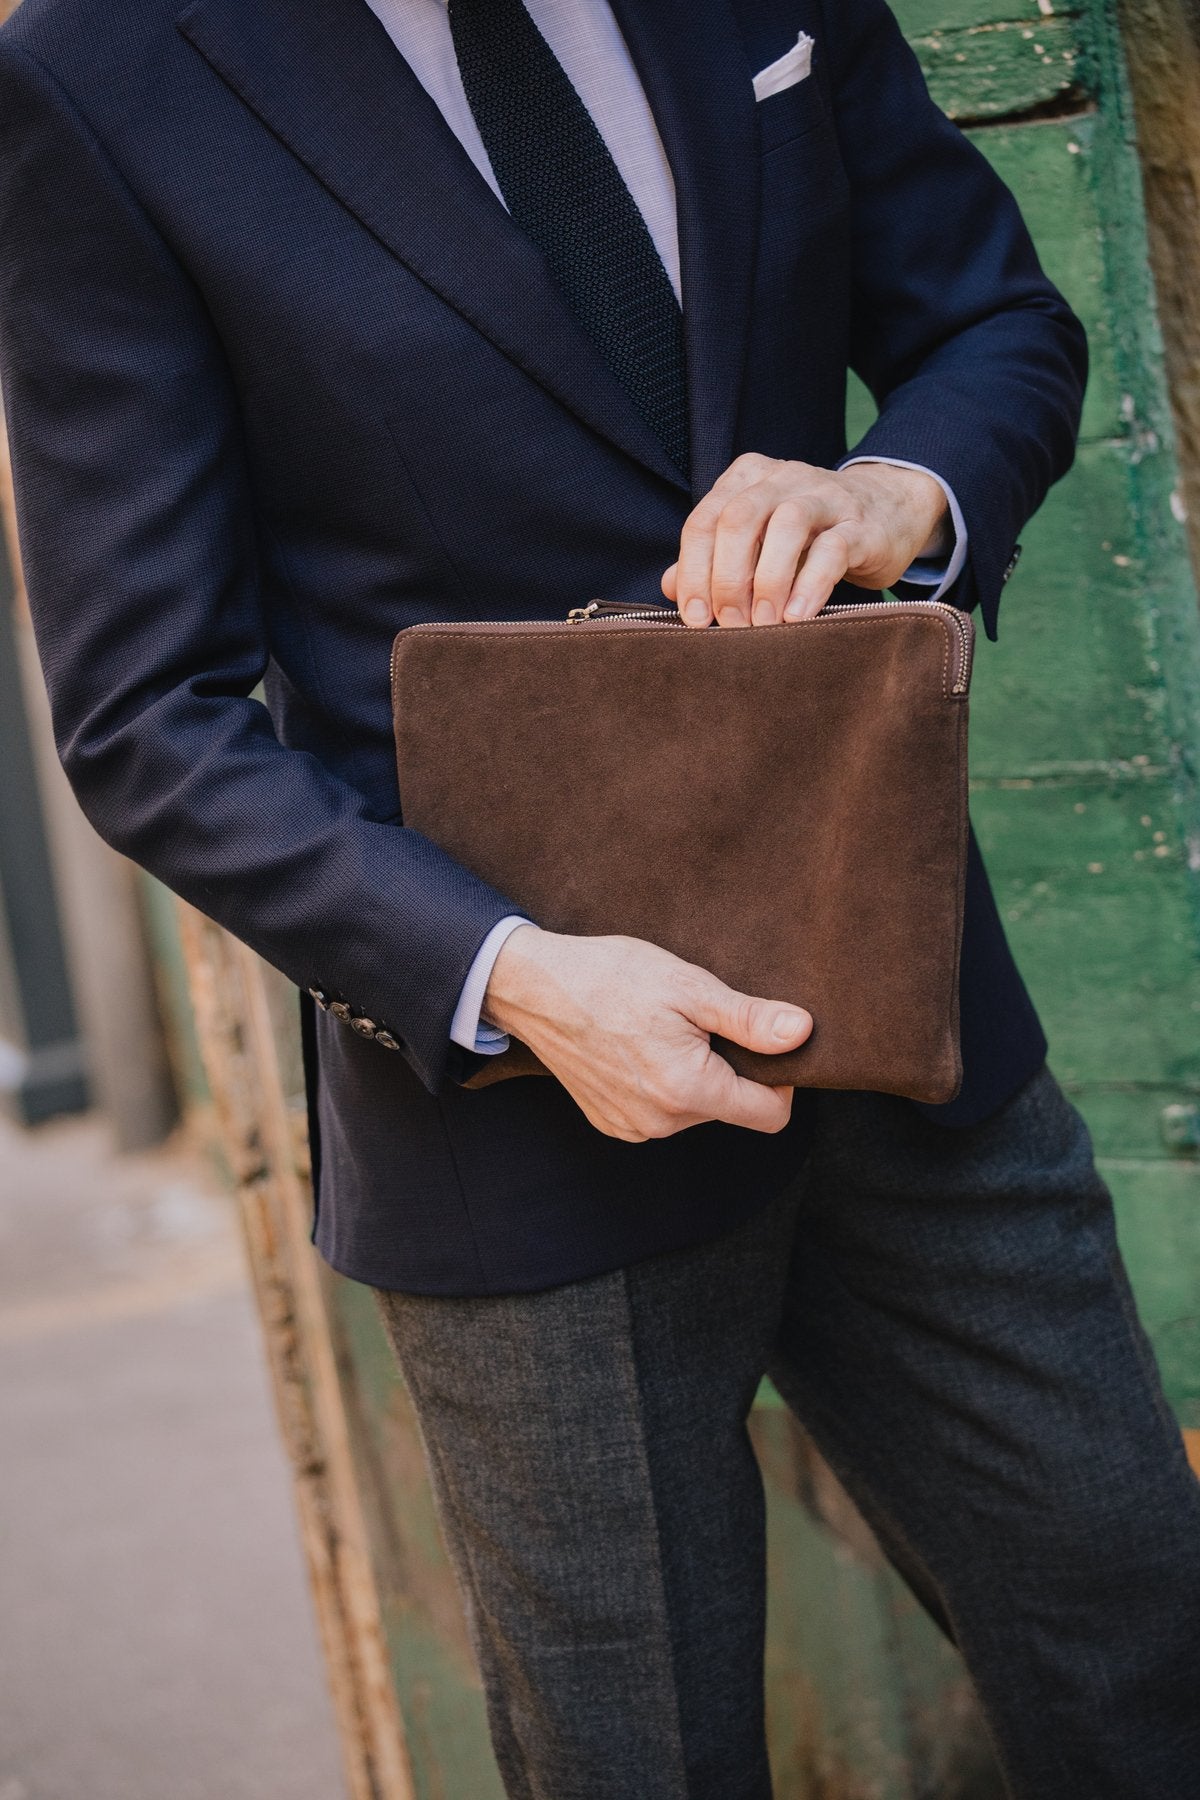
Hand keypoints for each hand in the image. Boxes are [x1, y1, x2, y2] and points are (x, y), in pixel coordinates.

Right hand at [482, 925, 811, 1141]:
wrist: (534, 987)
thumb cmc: (610, 976)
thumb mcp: (688, 986)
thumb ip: (750, 1019)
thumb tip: (803, 1033)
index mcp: (688, 1090)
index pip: (769, 1114)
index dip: (778, 1079)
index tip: (757, 1041)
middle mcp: (661, 1122)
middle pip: (731, 1109)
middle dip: (729, 1071)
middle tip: (697, 1023)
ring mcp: (633, 1127)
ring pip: (697, 1111)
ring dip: (695, 1077)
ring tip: (662, 1032)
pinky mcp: (611, 1123)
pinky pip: (661, 1114)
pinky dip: (663, 1086)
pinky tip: (639, 1049)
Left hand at [661, 453, 949, 627]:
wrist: (888, 513)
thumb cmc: (809, 536)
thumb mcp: (757, 543)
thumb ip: (713, 560)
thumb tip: (670, 587)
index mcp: (747, 479)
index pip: (705, 521)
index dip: (694, 572)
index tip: (695, 619)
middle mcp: (784, 479)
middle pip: (739, 519)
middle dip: (726, 578)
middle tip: (730, 624)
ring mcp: (826, 497)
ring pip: (786, 526)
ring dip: (767, 581)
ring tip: (763, 624)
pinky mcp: (862, 525)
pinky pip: (832, 549)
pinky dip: (809, 585)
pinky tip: (797, 616)